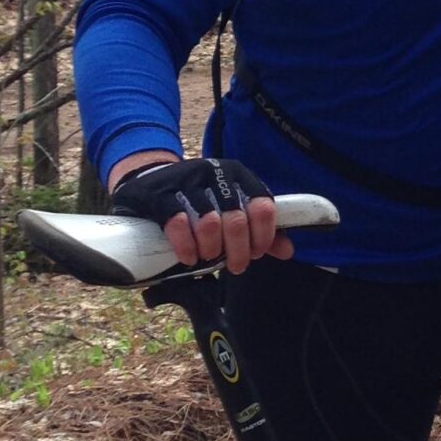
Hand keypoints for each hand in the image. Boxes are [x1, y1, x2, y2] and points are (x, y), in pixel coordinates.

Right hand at [106, 155, 294, 273]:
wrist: (151, 182)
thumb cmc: (200, 202)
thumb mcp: (231, 208)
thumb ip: (259, 229)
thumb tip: (288, 251)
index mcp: (238, 176)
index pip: (263, 205)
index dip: (263, 235)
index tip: (256, 253)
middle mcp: (215, 173)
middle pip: (237, 219)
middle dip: (238, 251)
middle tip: (235, 266)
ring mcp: (186, 181)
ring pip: (209, 222)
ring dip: (212, 249)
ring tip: (209, 258)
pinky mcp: (159, 194)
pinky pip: (176, 223)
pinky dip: (186, 246)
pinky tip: (189, 257)